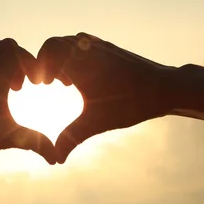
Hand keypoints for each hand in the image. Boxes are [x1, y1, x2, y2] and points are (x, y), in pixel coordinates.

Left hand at [0, 38, 55, 164]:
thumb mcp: (5, 138)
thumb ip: (34, 143)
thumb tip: (57, 159)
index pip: (17, 52)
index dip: (32, 65)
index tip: (36, 85)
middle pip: (6, 45)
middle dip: (20, 61)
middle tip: (22, 87)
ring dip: (5, 59)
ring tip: (8, 86)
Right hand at [35, 32, 174, 162]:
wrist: (165, 88)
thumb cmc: (131, 104)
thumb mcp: (97, 122)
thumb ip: (71, 138)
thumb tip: (56, 161)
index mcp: (82, 61)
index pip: (49, 49)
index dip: (39, 66)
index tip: (42, 86)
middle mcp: (89, 48)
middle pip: (55, 42)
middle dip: (47, 62)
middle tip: (49, 84)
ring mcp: (101, 46)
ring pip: (70, 42)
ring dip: (62, 58)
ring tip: (67, 83)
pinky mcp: (110, 49)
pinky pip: (84, 44)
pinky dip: (76, 56)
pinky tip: (84, 79)